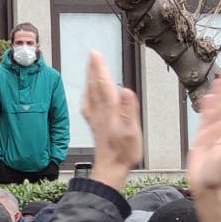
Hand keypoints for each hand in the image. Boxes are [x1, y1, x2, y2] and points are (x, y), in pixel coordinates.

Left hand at [80, 51, 140, 190]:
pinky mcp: (94, 123)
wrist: (110, 168)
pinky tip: (89, 93)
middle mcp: (100, 111)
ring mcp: (95, 117)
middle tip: (92, 54)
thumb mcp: (131, 131)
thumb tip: (125, 89)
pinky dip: (89, 93)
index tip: (95, 53)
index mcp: (109, 109)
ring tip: (91, 67)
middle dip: (93, 69)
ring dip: (90, 78)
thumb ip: (128, 110)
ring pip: (91, 92)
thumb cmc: (123, 151)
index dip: (99, 68)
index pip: (103, 83)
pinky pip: (89, 103)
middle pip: (95, 85)